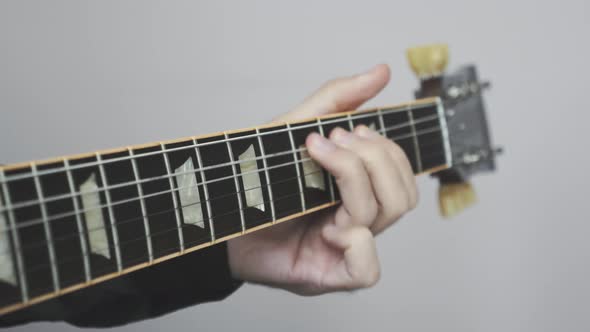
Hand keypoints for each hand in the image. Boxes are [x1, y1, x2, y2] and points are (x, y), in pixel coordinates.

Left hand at [227, 64, 417, 294]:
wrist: (213, 211)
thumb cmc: (254, 175)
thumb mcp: (294, 127)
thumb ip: (337, 100)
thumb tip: (381, 71)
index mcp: (355, 191)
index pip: (400, 174)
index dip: (383, 150)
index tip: (342, 130)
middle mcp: (356, 221)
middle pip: (402, 196)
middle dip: (372, 160)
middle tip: (330, 143)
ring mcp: (344, 250)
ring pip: (385, 218)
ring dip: (355, 182)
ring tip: (318, 161)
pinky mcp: (327, 275)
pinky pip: (368, 270)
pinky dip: (356, 242)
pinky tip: (326, 227)